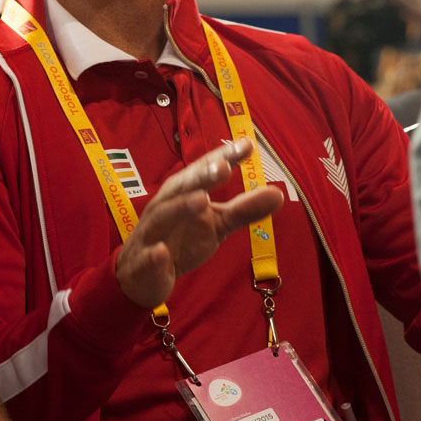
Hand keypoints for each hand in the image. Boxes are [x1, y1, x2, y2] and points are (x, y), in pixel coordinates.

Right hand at [115, 138, 283, 309]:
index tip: (247, 145)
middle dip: (201, 176)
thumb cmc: (181, 240)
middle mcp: (165, 206)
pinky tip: (162, 252)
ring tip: (202, 200)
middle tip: (225, 167)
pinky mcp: (144, 262)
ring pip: (163, 216)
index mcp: (183, 193)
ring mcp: (152, 233)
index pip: (204, 171)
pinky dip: (154, 255)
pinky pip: (149, 257)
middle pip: (182, 187)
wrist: (142, 275)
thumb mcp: (217, 225)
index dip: (223, 157)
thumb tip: (278, 193)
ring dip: (180, 206)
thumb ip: (244, 209)